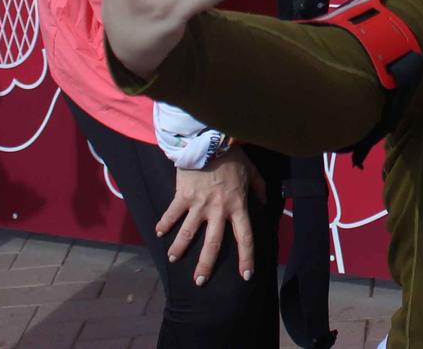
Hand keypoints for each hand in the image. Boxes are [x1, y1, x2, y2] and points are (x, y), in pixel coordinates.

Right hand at [159, 149, 265, 284]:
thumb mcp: (251, 171)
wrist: (210, 140)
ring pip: (188, 233)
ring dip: (179, 248)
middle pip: (213, 243)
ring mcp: (199, 204)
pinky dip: (164, 224)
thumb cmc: (232, 155)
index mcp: (237, 205)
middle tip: (200, 281)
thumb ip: (259, 188)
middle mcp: (218, 209)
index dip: (246, 258)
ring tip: (173, 260)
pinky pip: (172, 213)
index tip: (245, 275)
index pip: (245, 237)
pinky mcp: (183, 195)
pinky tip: (159, 233)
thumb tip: (263, 202)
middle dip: (206, 265)